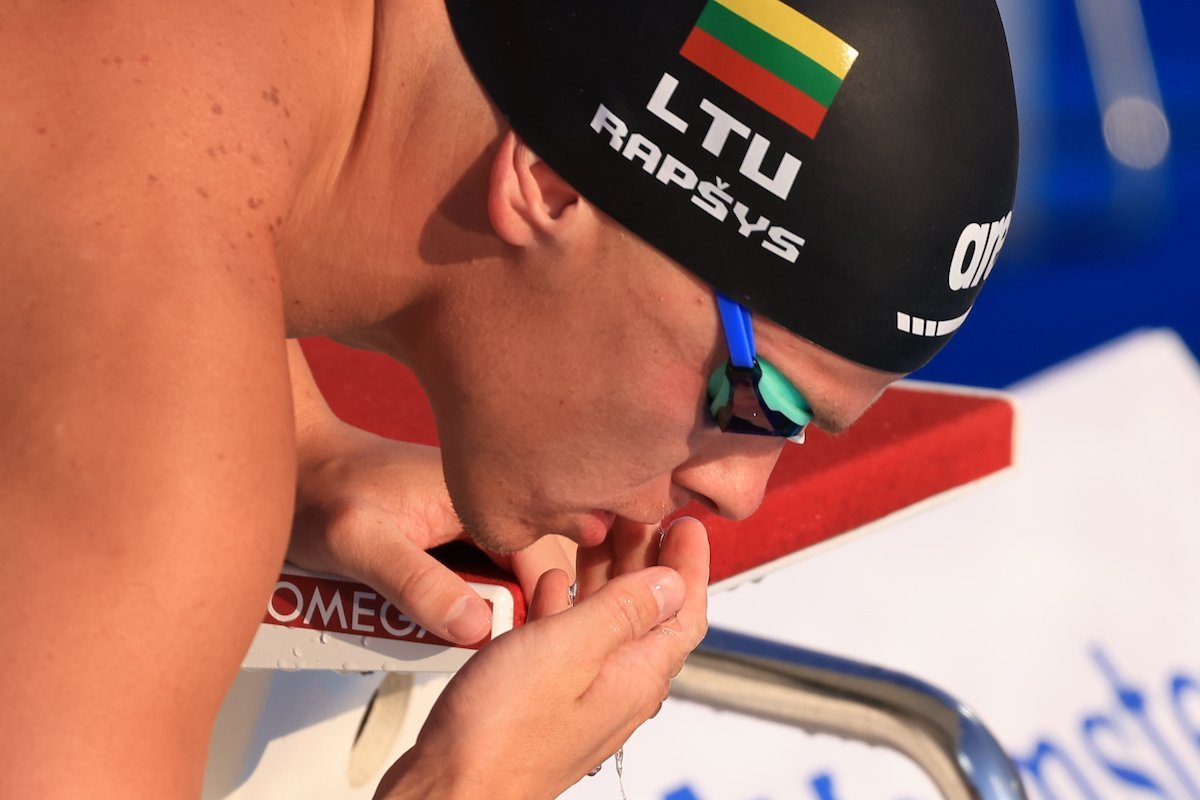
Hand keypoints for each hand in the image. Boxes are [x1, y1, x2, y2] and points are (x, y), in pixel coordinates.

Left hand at [289, 418, 572, 643]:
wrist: (295, 466)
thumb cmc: (320, 492)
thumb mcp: (359, 543)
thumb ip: (415, 583)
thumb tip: (476, 627)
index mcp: (480, 493)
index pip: (545, 557)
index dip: (540, 605)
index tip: (515, 647)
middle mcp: (485, 500)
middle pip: (529, 569)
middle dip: (510, 610)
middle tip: (475, 641)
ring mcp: (471, 516)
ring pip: (505, 575)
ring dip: (486, 607)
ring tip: (449, 628)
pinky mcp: (454, 531)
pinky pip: (477, 573)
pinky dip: (462, 600)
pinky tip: (434, 613)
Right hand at [374, 517, 709, 799]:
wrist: (450, 789)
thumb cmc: (500, 733)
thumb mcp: (570, 650)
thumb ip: (623, 611)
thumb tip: (674, 581)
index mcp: (634, 675)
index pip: (684, 612)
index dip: (691, 563)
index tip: (687, 523)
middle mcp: (616, 688)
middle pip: (648, 612)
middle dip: (648, 558)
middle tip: (640, 515)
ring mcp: (581, 695)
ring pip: (607, 623)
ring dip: (608, 575)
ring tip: (599, 534)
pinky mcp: (545, 700)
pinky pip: (569, 641)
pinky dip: (566, 605)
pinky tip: (548, 585)